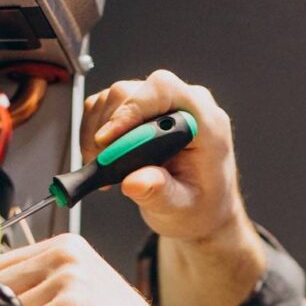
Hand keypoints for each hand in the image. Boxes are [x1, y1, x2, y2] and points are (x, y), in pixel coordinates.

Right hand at [81, 70, 265, 305]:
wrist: (203, 216)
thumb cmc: (200, 212)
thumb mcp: (181, 210)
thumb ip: (161, 194)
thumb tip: (138, 180)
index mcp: (205, 122)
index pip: (167, 91)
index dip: (133, 108)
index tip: (111, 139)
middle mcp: (187, 107)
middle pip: (137, 89)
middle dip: (111, 121)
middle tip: (101, 158)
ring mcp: (166, 110)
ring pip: (119, 96)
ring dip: (101, 128)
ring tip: (102, 164)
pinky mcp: (145, 117)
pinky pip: (112, 109)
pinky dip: (99, 130)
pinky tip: (103, 160)